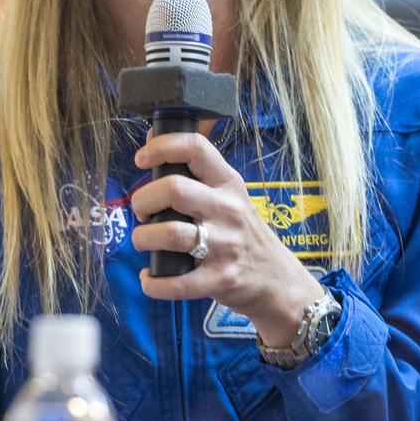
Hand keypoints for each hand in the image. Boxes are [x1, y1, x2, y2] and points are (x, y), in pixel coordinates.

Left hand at [130, 132, 321, 345]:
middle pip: (173, 190)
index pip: (195, 148)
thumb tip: (152, 138)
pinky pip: (176, 283)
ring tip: (144, 241)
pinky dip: (152, 283)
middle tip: (144, 212)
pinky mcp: (220, 279)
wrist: (277, 278)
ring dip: (143, 238)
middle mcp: (228, 210)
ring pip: (169, 234)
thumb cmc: (244, 232)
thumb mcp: (229, 194)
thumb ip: (193, 170)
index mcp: (228, 184)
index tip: (142, 159)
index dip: (161, 147)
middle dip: (143, 200)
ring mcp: (225, 245)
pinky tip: (150, 276)